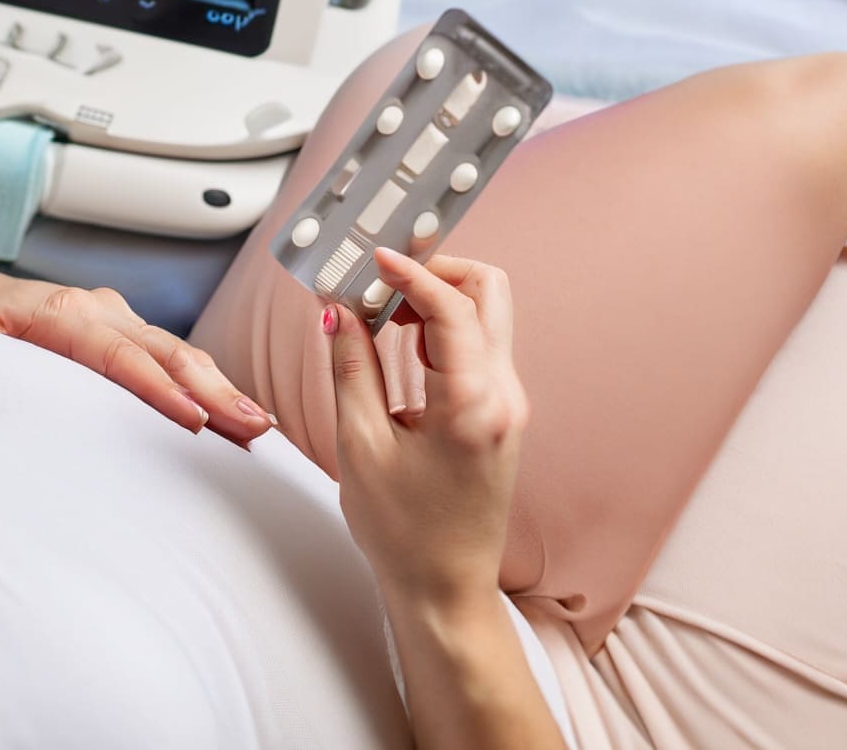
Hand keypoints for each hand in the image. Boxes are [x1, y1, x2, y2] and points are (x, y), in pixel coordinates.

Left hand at [0, 268, 275, 446]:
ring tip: (258, 428)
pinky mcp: (126, 334)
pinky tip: (236, 415)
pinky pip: (172, 359)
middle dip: (212, 389)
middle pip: (164, 349)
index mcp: (56, 309)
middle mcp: (96, 308)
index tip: (195, 422)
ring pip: (178, 352)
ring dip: (219, 388)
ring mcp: (116, 318)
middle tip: (253, 429)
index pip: (116, 353)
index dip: (157, 387)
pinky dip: (207, 385)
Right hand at [328, 249, 528, 600]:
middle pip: (488, 291)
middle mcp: (504, 396)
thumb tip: (338, 311)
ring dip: (435, 297)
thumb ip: (350, 368)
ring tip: (377, 305)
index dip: (409, 272)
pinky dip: (439, 325)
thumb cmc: (403, 533)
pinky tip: (397, 335)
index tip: (370, 257)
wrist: (445, 589)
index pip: (451, 306)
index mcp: (472, 404)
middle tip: (380, 275)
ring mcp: (509, 403)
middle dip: (435, 270)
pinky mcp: (500, 412)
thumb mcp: (360, 446)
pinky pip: (477, 345)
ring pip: (485, 313)